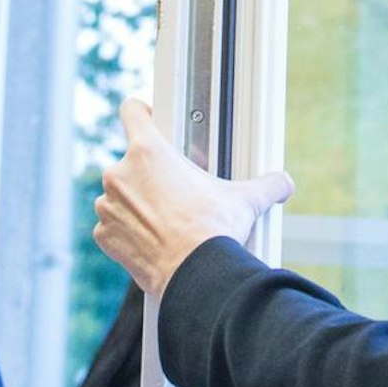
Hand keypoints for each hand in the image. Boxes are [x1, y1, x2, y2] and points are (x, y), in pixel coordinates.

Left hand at [93, 99, 293, 296]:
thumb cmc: (214, 231)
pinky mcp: (104, 235)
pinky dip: (130, 231)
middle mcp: (120, 174)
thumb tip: (283, 183)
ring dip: (140, 204)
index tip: (151, 118)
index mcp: (149, 152)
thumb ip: (267, 184)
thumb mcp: (247, 200)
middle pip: (133, 161)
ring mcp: (108, 206)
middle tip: (180, 191)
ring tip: (169, 219)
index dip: (142, 111)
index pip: (132, 111)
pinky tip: (155, 239)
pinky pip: (114, 226)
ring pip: (122, 195)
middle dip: (154, 175)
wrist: (195, 274)